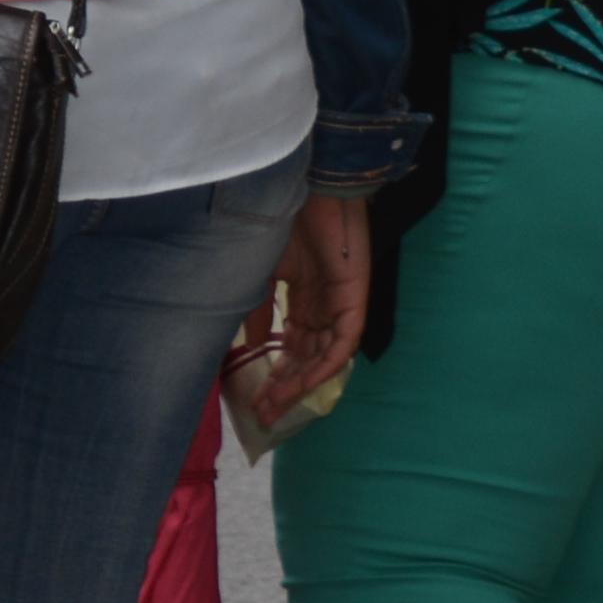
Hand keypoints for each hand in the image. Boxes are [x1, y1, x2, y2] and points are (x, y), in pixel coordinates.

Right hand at [233, 191, 369, 431]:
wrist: (314, 189)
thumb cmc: (287, 221)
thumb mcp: (263, 268)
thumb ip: (257, 305)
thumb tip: (248, 343)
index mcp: (301, 302)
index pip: (288, 349)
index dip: (272, 374)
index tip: (252, 400)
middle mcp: (321, 311)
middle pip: (304, 360)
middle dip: (283, 388)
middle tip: (262, 413)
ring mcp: (338, 308)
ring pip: (322, 357)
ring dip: (301, 382)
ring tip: (276, 403)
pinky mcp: (354, 302)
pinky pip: (343, 342)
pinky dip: (326, 362)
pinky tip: (307, 379)